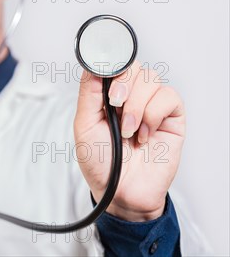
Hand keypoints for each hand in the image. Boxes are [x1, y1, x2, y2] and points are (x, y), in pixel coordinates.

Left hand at [74, 61, 184, 221]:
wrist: (121, 192)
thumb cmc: (100, 162)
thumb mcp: (84, 126)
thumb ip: (89, 94)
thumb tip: (93, 66)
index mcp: (107, 96)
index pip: (114, 65)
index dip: (111, 64)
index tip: (104, 72)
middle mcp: (131, 97)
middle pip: (133, 66)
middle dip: (123, 83)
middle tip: (114, 104)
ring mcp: (152, 106)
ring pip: (151, 79)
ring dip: (136, 105)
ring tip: (128, 130)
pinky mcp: (172, 118)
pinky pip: (168, 97)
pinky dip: (153, 115)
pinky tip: (144, 135)